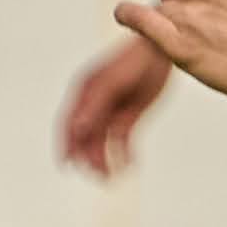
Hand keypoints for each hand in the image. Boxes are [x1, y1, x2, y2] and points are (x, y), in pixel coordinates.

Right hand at [59, 34, 173, 177]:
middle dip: (89, 158)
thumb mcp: (113, 83)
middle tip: (100, 177)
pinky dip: (125, 153)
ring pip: (103, 142)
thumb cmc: (135, 61)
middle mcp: (94, 104)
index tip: (66, 167)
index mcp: (85, 93)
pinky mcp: (128, 117)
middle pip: (86, 137)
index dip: (65, 146)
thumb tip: (76, 128)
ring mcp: (111, 111)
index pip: (69, 124)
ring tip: (112, 177)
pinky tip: (131, 164)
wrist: (161, 50)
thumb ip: (93, 105)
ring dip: (105, 160)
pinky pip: (122, 140)